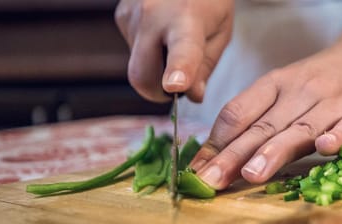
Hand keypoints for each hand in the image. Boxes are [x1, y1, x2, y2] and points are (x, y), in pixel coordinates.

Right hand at [115, 0, 232, 102]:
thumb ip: (205, 67)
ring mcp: (131, 16)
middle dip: (157, 92)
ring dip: (155, 67)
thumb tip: (192, 97)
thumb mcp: (220, 32)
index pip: (182, 50)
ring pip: (137, 65)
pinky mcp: (121, 16)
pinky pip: (133, 50)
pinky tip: (161, 31)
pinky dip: (148, 52)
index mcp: (187, 19)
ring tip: (173, 40)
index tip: (174, 86)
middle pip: (142, 76)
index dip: (178, 70)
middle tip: (179, 84)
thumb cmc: (207, 0)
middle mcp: (153, 16)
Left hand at [188, 42, 341, 189]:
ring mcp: (334, 102)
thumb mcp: (285, 90)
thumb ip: (257, 121)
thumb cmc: (323, 82)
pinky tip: (324, 149)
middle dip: (234, 156)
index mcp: (275, 85)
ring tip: (253, 174)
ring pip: (301, 129)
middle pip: (263, 127)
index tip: (197, 172)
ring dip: (275, 151)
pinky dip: (338, 137)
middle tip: (211, 181)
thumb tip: (215, 158)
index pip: (238, 112)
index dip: (215, 143)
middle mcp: (301, 92)